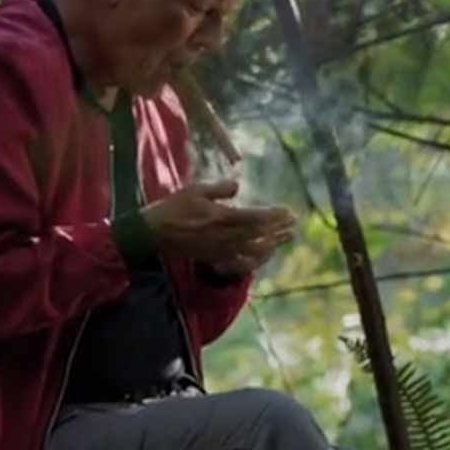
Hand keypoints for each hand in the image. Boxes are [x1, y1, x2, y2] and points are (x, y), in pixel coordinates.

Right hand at [141, 180, 295, 261]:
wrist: (155, 232)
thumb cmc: (174, 207)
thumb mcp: (195, 190)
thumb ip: (219, 189)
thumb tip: (237, 186)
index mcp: (220, 217)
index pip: (255, 218)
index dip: (274, 216)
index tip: (288, 211)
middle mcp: (224, 236)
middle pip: (258, 235)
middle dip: (278, 229)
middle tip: (294, 223)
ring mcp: (219, 250)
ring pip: (252, 250)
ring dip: (271, 244)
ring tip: (285, 237)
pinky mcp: (214, 258)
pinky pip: (239, 263)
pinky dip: (255, 261)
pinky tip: (264, 257)